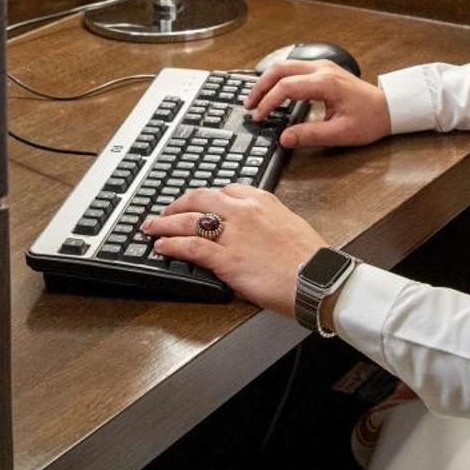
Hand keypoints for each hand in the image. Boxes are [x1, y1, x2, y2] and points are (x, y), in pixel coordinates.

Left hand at [140, 184, 327, 317]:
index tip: (194, 204)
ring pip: (189, 220)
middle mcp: (244, 211)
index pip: (223, 191)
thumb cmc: (310, 258)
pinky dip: (172, 244)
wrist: (318, 278)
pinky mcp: (227, 259)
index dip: (202, 198)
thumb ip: (266, 220)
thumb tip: (251, 229)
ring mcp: (234, 234)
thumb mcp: (289, 225)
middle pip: (199, 199)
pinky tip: (162, 246)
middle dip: (176, 205)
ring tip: (151, 227)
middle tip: (163, 213)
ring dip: (165, 223)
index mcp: (261, 200)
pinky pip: (192, 246)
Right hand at [245, 60, 390, 149]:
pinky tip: (273, 91)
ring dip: (268, 80)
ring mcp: (323, 66)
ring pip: (286, 65)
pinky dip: (279, 78)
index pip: (286, 87)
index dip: (268, 102)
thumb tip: (285, 138)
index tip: (258, 117)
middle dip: (260, 86)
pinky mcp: (323, 70)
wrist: (389, 108)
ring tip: (256, 99)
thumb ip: (310, 135)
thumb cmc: (369, 120)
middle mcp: (322, 69)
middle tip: (249, 105)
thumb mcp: (340, 133)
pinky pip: (294, 68)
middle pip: (280, 69)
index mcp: (326, 83)